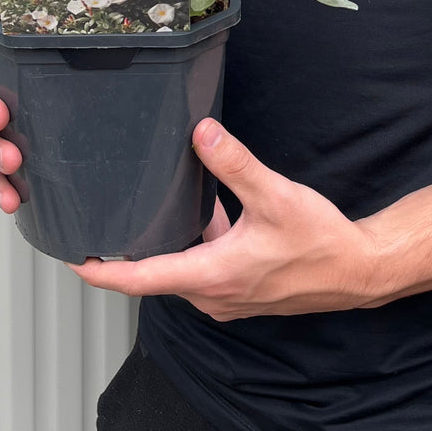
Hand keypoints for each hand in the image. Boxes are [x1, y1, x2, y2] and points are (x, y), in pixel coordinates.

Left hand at [67, 119, 384, 318]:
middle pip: (155, 277)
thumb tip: (201, 133)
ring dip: (164, 249)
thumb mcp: (275, 196)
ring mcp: (229, 297)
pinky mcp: (243, 291)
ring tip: (141, 217)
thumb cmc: (321, 242)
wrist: (359, 270)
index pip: (141, 280)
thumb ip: (234, 164)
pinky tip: (205, 214)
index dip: (103, 272)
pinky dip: (194, 248)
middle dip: (126, 257)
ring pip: (182, 272)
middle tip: (97, 231)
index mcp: (212, 276)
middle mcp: (214, 295)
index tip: (73, 261)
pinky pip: (205, 271)